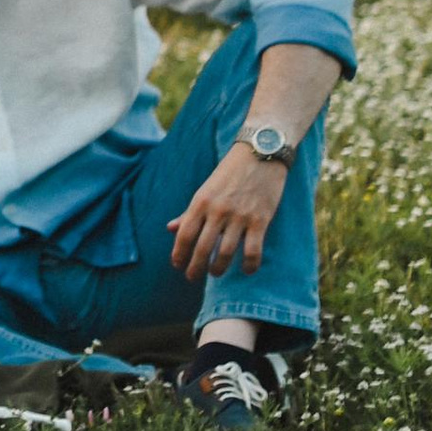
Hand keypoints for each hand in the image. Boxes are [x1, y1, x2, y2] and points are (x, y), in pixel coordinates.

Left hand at [167, 140, 287, 282]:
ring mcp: (239, 216)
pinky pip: (252, 251)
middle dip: (194, 268)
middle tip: (192, 277)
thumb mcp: (206, 189)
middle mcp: (218, 211)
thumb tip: (170, 229)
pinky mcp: (260, 220)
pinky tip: (246, 270)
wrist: (261, 153)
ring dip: (218, 269)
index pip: (184, 234)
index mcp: (201, 201)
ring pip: (225, 253)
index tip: (177, 265)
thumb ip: (189, 212)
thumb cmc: (230, 172)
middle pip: (201, 248)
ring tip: (215, 273)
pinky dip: (248, 266)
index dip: (179, 254)